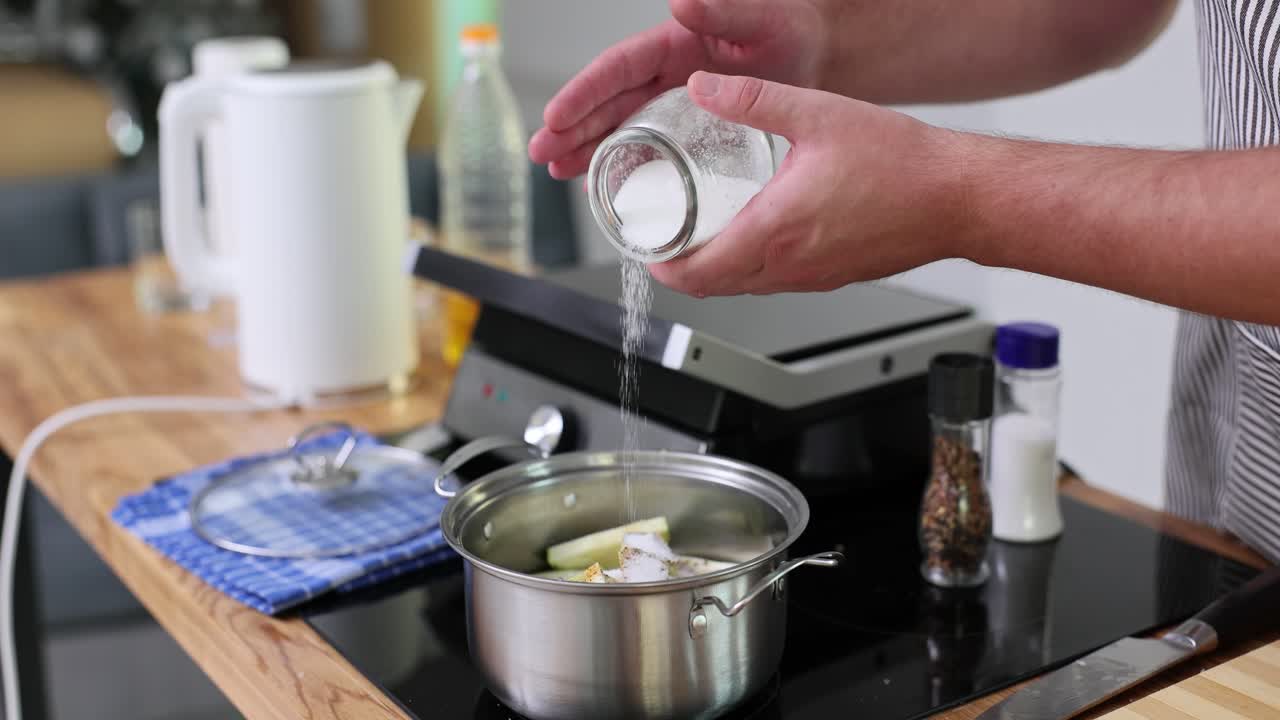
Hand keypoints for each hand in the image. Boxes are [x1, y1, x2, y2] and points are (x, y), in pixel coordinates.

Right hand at [528, 0, 828, 179]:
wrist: (816, 55)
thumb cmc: (789, 29)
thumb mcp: (758, 18)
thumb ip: (721, 10)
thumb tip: (681, 1)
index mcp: (670, 45)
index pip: (615, 69)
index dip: (582, 93)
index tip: (555, 116)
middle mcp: (664, 75)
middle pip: (607, 103)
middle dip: (571, 129)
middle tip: (541, 154)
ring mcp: (673, 103)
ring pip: (619, 128)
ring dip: (587, 150)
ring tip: (558, 173)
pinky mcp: (688, 128)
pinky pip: (647, 146)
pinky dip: (624, 164)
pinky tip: (604, 185)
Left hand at [649, 72, 971, 296]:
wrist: (959, 198)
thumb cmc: (904, 165)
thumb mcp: (817, 114)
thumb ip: (753, 98)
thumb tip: (704, 87)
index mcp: (776, 230)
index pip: (698, 272)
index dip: (663, 267)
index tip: (646, 250)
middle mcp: (791, 264)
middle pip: (715, 287)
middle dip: (682, 270)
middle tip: (664, 243)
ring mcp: (814, 276)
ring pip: (747, 286)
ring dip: (718, 270)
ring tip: (702, 237)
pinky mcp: (834, 276)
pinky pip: (778, 280)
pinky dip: (753, 267)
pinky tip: (758, 234)